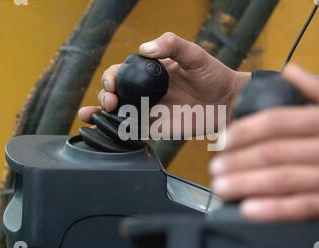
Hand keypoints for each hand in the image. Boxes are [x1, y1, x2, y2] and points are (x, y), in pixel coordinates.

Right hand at [79, 32, 249, 129]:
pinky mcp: (156, 127)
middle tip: (110, 101)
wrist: (228, 102)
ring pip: (118, 112)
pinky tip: (105, 130)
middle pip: (115, 92)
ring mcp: (149, 109)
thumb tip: (144, 48)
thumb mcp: (194, 53)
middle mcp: (146, 90)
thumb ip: (171, 44)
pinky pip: (132, 130)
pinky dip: (116, 131)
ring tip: (91, 116)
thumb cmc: (213, 75)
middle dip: (105, 95)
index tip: (114, 82)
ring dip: (100, 113)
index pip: (123, 71)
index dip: (112, 76)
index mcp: (150, 71)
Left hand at [210, 64, 318, 223]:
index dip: (245, 131)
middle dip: (238, 160)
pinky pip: (303, 208)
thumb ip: (318, 88)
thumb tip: (289, 69)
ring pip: (284, 180)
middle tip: (214, 167)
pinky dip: (274, 210)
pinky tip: (250, 209)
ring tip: (222, 187)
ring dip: (247, 184)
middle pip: (274, 152)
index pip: (278, 121)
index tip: (224, 139)